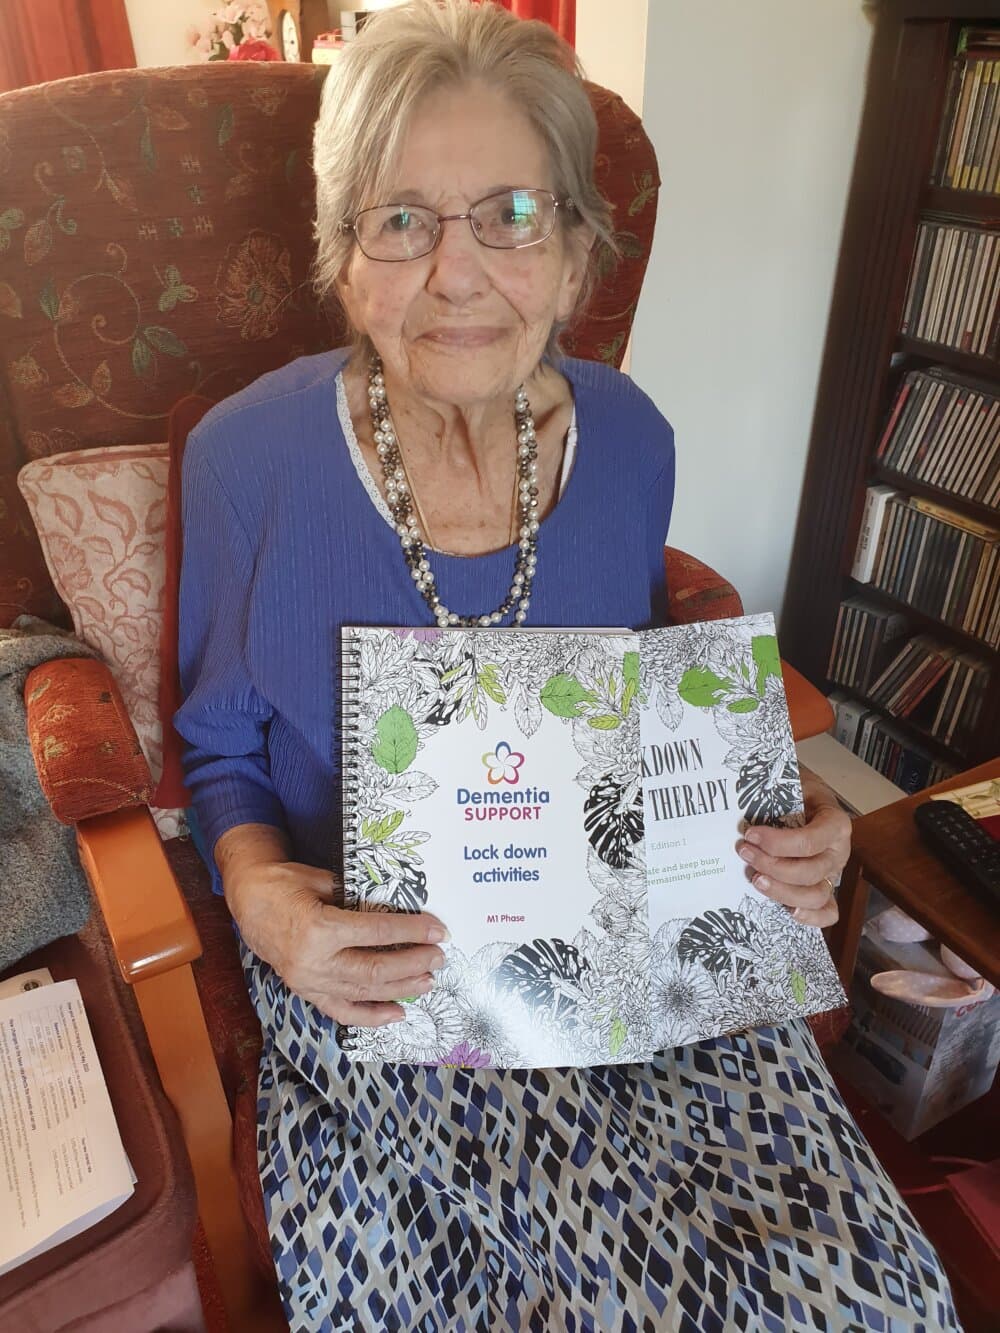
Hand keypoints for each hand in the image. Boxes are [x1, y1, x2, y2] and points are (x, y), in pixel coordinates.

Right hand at [221, 834, 447, 1025]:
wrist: (246, 899)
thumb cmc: (284, 883)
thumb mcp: (321, 880)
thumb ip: (355, 897)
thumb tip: (396, 909)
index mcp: (318, 929)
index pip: (376, 932)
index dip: (411, 931)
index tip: (438, 930)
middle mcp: (314, 962)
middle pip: (374, 969)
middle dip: (412, 964)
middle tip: (438, 957)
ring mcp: (308, 981)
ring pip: (362, 993)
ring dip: (400, 989)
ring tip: (428, 982)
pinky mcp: (305, 991)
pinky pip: (341, 1010)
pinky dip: (370, 1015)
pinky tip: (397, 1013)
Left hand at [735, 768, 849, 927]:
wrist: (805, 795)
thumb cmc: (796, 790)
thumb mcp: (790, 783)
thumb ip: (776, 793)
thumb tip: (743, 809)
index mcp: (835, 824)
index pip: (809, 841)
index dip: (777, 843)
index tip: (750, 834)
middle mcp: (838, 852)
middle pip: (810, 872)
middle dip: (772, 865)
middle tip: (744, 852)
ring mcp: (833, 873)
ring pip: (816, 895)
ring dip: (782, 892)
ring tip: (756, 879)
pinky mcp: (825, 887)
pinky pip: (828, 912)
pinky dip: (811, 917)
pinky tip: (788, 911)